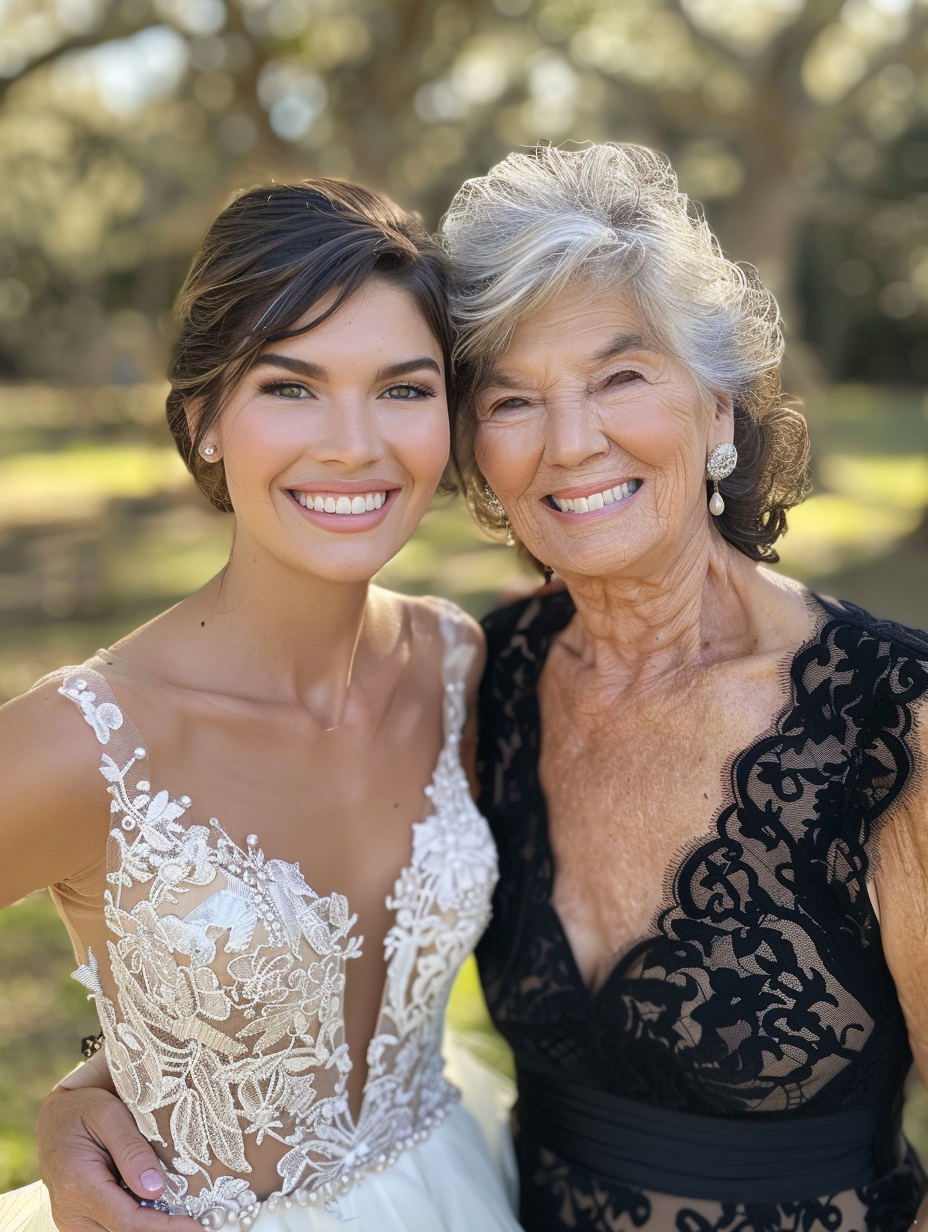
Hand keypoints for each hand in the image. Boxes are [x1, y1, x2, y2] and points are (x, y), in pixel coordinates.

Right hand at [36, 1084, 200, 1231]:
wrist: (54, 1117)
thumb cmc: (83, 1108)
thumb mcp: (111, 1115)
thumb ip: (132, 1151)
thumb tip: (156, 1189)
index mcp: (78, 1184)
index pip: (128, 1221)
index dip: (165, 1228)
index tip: (196, 1226)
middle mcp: (69, 1211)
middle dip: (160, 1229)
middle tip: (194, 1220)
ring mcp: (71, 1219)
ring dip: (147, 1226)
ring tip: (179, 1213)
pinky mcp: (76, 1220)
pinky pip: (107, 1230)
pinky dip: (133, 1223)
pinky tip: (155, 1208)